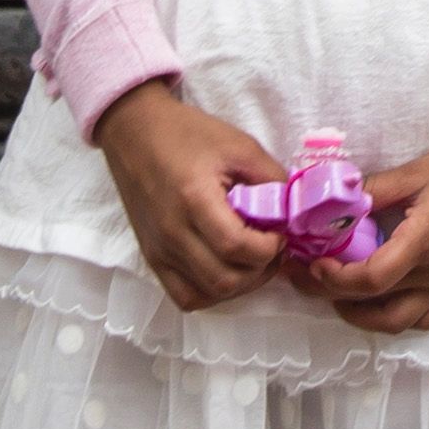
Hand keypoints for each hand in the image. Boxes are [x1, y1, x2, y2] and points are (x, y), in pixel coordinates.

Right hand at [91, 81, 287, 313]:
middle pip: (223, 280)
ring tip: (252, 261)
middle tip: (271, 248)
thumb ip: (270, 178)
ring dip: (238, 286)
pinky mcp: (151, 257)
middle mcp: (172, 233)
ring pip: (205, 294)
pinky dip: (210, 292)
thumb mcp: (239, 145)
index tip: (280, 233)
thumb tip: (293, 210)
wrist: (135, 132)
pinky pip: (184, 296)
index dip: (268, 248)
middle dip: (259, 271)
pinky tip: (225, 270)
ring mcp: (158, 250)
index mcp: (194, 199)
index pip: (236, 247)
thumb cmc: (188, 134)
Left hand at [316, 123, 428, 334]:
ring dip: (361, 316)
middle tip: (308, 279)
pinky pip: (422, 319)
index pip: (370, 279)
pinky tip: (382, 298)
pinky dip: (395, 317)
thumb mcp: (419, 170)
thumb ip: (374, 188)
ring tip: (339, 293)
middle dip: (332, 298)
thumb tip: (335, 197)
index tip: (312, 262)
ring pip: (398, 324)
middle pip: (375, 308)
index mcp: (424, 242)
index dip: (333, 278)